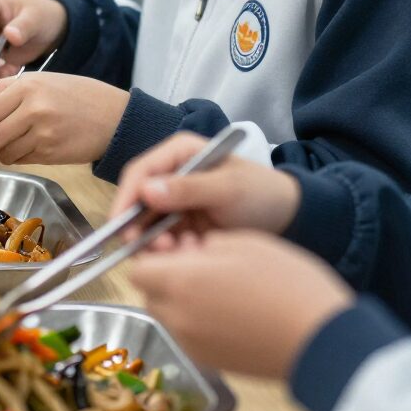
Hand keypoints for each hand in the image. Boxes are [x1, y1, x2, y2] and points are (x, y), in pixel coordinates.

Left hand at [0, 72, 126, 167]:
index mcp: (27, 86)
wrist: (114, 117)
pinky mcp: (50, 152)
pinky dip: (19, 157)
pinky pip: (22, 159)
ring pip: (5, 151)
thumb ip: (7, 89)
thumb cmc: (79, 96)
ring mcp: (42, 132)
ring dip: (2, 153)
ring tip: (13, 145)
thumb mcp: (43, 81)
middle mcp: (32, 108)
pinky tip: (30, 148)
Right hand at [111, 132, 300, 241]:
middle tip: (159, 251)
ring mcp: (176, 202)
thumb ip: (189, 189)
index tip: (121, 228)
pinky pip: (164, 240)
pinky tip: (193, 256)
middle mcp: (171, 175)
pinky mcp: (182, 225)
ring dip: (157, 243)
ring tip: (182, 253)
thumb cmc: (262, 193)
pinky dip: (172, 252)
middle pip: (138, 202)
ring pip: (148, 225)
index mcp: (179, 153)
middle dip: (142, 229)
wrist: (290, 218)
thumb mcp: (230, 189)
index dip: (125, 200)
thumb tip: (146, 191)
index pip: (140, 173)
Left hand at [131, 232, 353, 378]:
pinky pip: (190, 336)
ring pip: (170, 316)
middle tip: (203, 264)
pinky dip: (200, 322)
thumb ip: (202, 245)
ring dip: (184, 300)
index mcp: (180, 283)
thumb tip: (187, 252)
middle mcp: (178, 318)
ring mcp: (193, 345)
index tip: (177, 246)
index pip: (138, 269)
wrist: (323, 341)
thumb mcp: (243, 243)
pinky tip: (233, 310)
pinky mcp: (212, 363)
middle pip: (151, 293)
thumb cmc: (288, 287)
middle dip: (168, 277)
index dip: (154, 255)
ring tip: (223, 287)